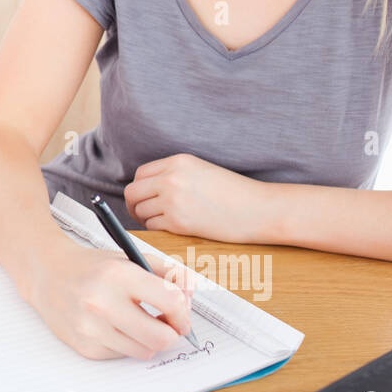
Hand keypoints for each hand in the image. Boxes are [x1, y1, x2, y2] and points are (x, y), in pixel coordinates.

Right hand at [25, 237, 195, 359]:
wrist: (47, 275)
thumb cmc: (93, 267)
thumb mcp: (130, 257)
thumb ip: (166, 273)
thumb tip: (191, 295)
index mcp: (118, 275)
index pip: (170, 302)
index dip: (184, 313)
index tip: (182, 315)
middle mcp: (102, 302)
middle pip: (161, 337)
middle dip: (173, 334)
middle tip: (170, 327)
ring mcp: (91, 327)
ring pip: (144, 351)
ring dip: (150, 341)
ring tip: (142, 324)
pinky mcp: (85, 346)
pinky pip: (122, 355)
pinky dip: (127, 344)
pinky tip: (116, 327)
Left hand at [125, 153, 272, 241]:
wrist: (258, 209)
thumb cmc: (234, 192)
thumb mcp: (201, 170)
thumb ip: (173, 174)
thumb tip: (145, 188)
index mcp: (178, 161)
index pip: (140, 174)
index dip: (139, 188)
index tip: (144, 197)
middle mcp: (171, 178)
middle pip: (133, 192)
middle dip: (134, 205)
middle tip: (142, 213)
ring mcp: (173, 201)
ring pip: (140, 211)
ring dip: (147, 218)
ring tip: (164, 220)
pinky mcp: (178, 223)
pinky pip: (152, 227)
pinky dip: (157, 229)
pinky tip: (172, 227)